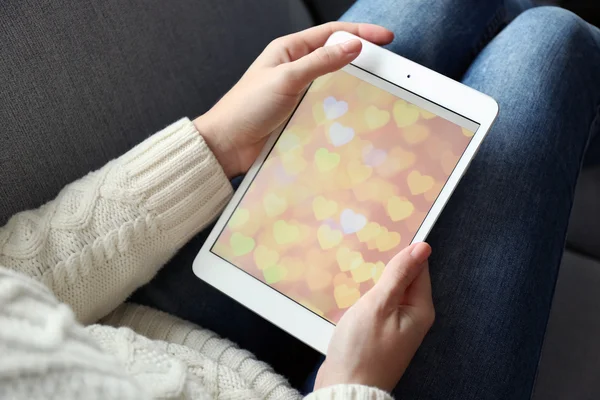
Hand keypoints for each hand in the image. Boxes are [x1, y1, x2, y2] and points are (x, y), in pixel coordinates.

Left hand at [194, 22, 392, 177]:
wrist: (227, 144)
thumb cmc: (247, 107)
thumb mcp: (286, 78)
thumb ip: (320, 62)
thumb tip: (353, 46)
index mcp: (289, 50)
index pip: (331, 34)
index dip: (359, 33)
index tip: (385, 38)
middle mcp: (295, 68)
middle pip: (335, 56)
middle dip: (360, 58)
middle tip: (386, 65)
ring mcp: (297, 93)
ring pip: (333, 83)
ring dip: (352, 84)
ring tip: (376, 88)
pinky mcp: (298, 114)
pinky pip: (326, 106)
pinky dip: (341, 107)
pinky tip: (354, 112)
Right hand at [314, 243, 434, 392]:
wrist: (346, 388)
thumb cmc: (362, 350)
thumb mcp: (379, 304)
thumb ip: (399, 274)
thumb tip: (422, 248)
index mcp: (420, 309)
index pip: (418, 268)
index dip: (401, 252)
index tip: (382, 238)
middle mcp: (412, 317)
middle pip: (402, 279)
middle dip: (384, 267)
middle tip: (363, 255)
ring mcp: (395, 327)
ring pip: (386, 292)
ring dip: (371, 282)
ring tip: (353, 272)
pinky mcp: (379, 333)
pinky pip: (376, 307)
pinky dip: (364, 298)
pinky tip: (350, 294)